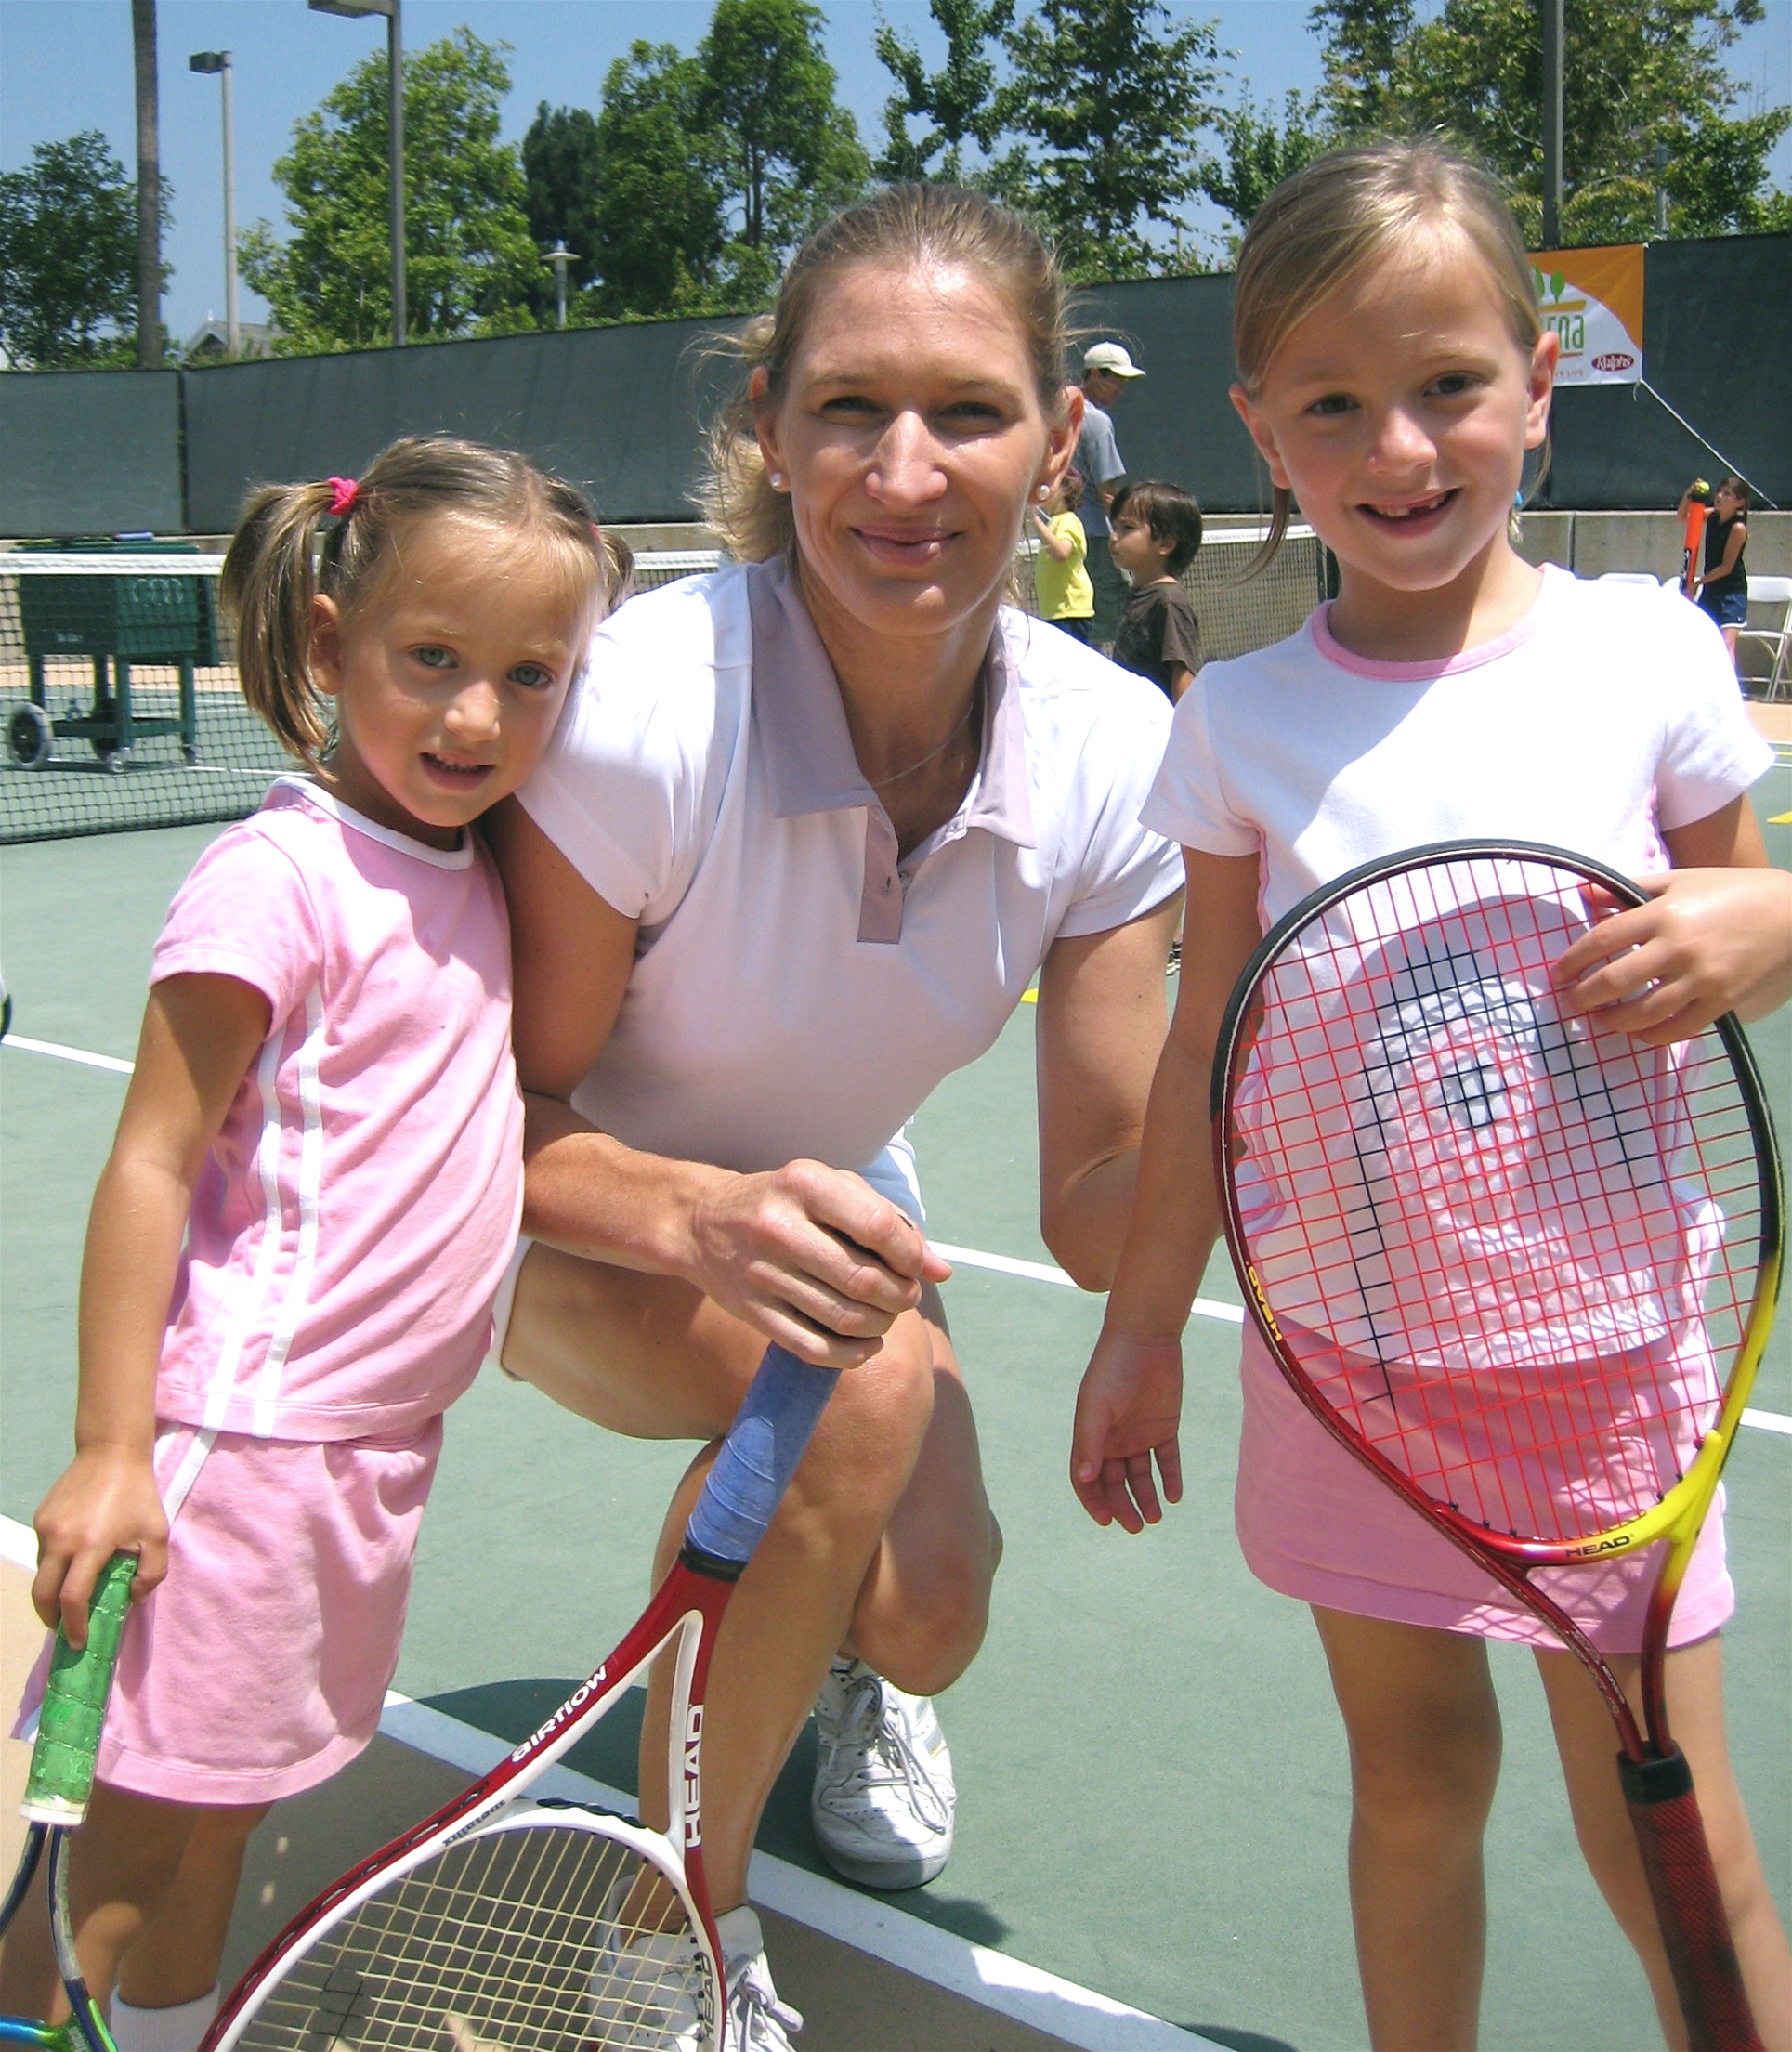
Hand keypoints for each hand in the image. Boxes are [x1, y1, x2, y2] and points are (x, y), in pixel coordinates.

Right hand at [31, 1445, 166, 1646]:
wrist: (111, 1452)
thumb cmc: (138, 1494)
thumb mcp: (158, 1534)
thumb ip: (151, 1573)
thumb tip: (130, 1600)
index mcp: (91, 1545)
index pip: (73, 1598)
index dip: (74, 1626)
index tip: (78, 1642)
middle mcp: (61, 1539)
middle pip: (43, 1595)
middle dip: (50, 1619)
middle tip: (64, 1629)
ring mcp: (46, 1528)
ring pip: (41, 1573)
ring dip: (53, 1590)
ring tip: (72, 1595)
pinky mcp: (40, 1518)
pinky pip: (43, 1552)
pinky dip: (54, 1565)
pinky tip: (73, 1561)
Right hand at [688, 1160, 951, 1369]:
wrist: (702, 1222)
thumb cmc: (786, 1202)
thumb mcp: (833, 1190)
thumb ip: (890, 1222)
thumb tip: (940, 1271)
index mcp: (805, 1184)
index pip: (878, 1227)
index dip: (910, 1255)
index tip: (913, 1266)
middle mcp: (780, 1227)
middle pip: (864, 1281)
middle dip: (900, 1297)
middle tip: (905, 1297)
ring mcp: (762, 1273)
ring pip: (844, 1319)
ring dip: (880, 1326)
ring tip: (885, 1316)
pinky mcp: (752, 1312)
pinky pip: (814, 1349)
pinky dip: (852, 1356)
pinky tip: (865, 1344)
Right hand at [1070, 1328, 1183, 1531]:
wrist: (1146, 1339)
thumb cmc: (1113, 1369)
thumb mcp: (1096, 1407)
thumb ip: (1089, 1442)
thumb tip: (1083, 1479)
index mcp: (1091, 1436)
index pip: (1087, 1479)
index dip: (1094, 1501)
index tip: (1107, 1521)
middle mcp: (1113, 1440)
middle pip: (1116, 1484)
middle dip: (1124, 1506)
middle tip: (1137, 1526)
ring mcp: (1139, 1435)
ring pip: (1142, 1477)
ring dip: (1147, 1498)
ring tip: (1156, 1516)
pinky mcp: (1164, 1428)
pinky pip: (1167, 1461)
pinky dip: (1171, 1479)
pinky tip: (1175, 1495)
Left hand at [1554, 868, 1791, 1043]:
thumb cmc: (1732, 891)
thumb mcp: (1680, 880)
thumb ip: (1630, 888)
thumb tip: (1583, 893)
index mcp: (1664, 912)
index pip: (1603, 939)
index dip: (1574, 959)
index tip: (1559, 972)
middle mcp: (1679, 946)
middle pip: (1616, 980)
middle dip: (1585, 996)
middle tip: (1572, 1002)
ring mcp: (1701, 977)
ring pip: (1643, 1011)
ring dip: (1614, 1021)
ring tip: (1601, 1019)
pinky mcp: (1722, 1001)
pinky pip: (1678, 1029)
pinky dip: (1652, 1036)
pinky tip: (1638, 1032)